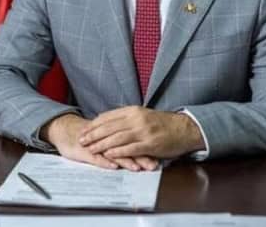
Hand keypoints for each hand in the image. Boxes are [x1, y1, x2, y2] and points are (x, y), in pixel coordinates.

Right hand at [41, 113, 158, 170]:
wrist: (66, 129)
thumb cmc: (89, 135)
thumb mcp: (107, 137)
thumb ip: (122, 141)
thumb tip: (142, 150)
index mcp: (114, 132)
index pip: (134, 140)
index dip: (146, 149)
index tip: (159, 157)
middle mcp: (107, 137)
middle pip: (127, 146)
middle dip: (140, 157)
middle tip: (153, 165)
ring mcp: (95, 144)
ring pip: (113, 152)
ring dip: (126, 160)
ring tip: (137, 168)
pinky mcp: (84, 151)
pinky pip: (96, 157)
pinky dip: (104, 161)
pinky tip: (113, 167)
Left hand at [78, 106, 204, 159]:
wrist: (184, 129)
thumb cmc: (162, 124)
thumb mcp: (142, 115)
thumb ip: (126, 118)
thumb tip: (107, 122)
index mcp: (133, 110)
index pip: (108, 116)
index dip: (94, 124)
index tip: (83, 130)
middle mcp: (136, 119)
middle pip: (109, 127)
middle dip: (93, 134)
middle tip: (81, 140)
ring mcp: (143, 131)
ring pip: (117, 137)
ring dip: (101, 144)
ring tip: (90, 149)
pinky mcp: (150, 143)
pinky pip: (130, 148)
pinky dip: (117, 152)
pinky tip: (108, 155)